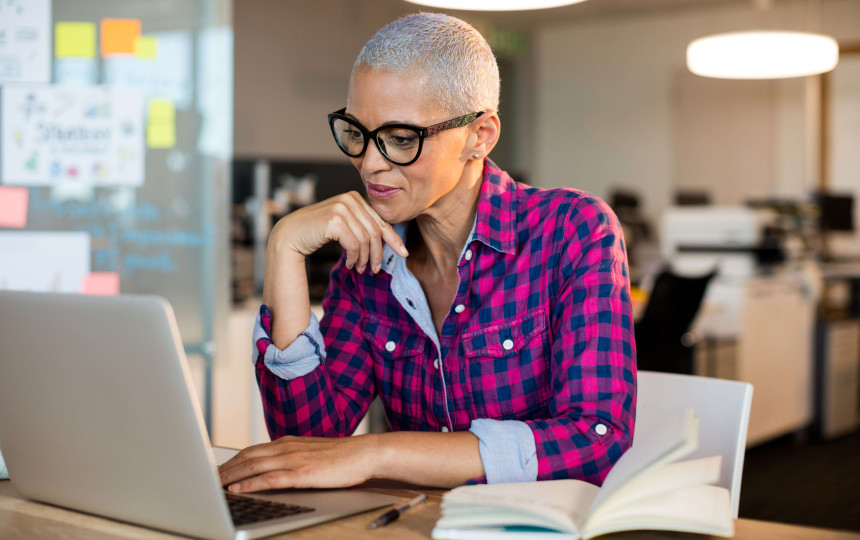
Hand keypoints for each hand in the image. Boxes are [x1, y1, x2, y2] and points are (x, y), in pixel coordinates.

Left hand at [218, 434, 379, 491]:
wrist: (366, 453)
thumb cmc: (343, 457)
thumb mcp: (313, 453)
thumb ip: (293, 457)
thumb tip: (276, 468)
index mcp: (289, 442)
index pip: (253, 450)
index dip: (232, 460)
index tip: (217, 470)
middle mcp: (287, 447)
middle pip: (247, 456)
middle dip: (224, 468)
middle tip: (206, 479)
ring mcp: (294, 459)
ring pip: (253, 466)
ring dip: (230, 476)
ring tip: (213, 485)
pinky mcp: (302, 473)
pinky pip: (269, 478)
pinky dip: (250, 484)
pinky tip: (238, 490)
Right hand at [270, 191, 407, 273]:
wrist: (290, 234)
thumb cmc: (317, 232)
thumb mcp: (344, 226)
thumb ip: (362, 226)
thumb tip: (388, 238)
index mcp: (354, 198)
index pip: (380, 220)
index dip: (393, 238)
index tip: (403, 253)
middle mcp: (349, 199)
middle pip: (375, 231)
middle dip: (378, 254)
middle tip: (374, 270)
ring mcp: (342, 208)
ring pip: (366, 240)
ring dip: (365, 259)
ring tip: (360, 269)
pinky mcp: (335, 220)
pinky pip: (354, 244)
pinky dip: (355, 258)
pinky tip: (350, 265)